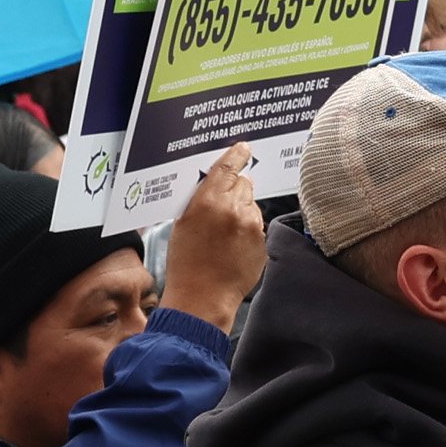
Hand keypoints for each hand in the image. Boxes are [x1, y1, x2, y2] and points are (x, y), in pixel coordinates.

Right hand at [164, 150, 268, 328]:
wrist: (202, 298)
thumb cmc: (186, 264)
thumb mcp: (182, 223)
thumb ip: (201, 199)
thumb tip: (217, 183)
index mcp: (208, 201)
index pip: (228, 167)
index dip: (237, 155)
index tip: (244, 148)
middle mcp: (233, 209)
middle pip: (244, 183)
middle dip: (236, 189)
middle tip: (224, 204)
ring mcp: (251, 226)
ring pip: (252, 204)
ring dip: (243, 210)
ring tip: (225, 233)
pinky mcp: (262, 241)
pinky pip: (258, 225)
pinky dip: (248, 230)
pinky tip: (234, 246)